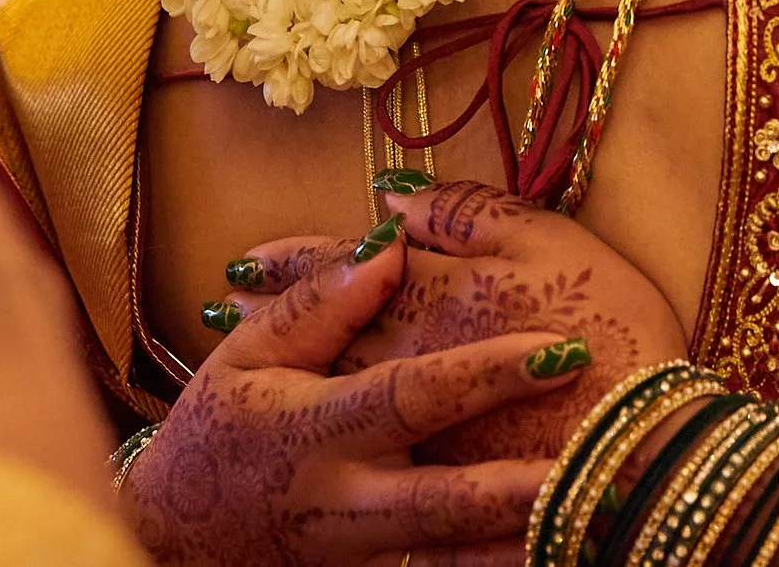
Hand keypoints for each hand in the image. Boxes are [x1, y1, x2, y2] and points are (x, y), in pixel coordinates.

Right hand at [129, 223, 586, 566]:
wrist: (181, 543)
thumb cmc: (221, 434)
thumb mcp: (247, 359)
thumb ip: (319, 305)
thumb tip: (389, 242)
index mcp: (320, 428)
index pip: (414, 395)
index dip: (486, 374)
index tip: (558, 351)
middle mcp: (348, 499)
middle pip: (447, 501)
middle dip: (522, 485)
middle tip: (596, 461)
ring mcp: (365, 552)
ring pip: (453, 555)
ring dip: (522, 536)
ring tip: (597, 516)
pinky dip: (497, 564)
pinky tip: (555, 552)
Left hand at [215, 181, 686, 465]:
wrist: (650, 453)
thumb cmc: (618, 334)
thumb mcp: (554, 246)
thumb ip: (470, 219)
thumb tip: (393, 198)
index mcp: (432, 301)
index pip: (344, 270)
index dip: (295, 261)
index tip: (244, 259)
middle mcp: (403, 368)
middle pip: (318, 339)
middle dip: (269, 321)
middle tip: (220, 311)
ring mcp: (409, 434)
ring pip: (326, 398)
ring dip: (285, 378)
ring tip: (239, 370)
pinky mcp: (430, 486)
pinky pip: (357, 459)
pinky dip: (323, 440)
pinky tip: (305, 439)